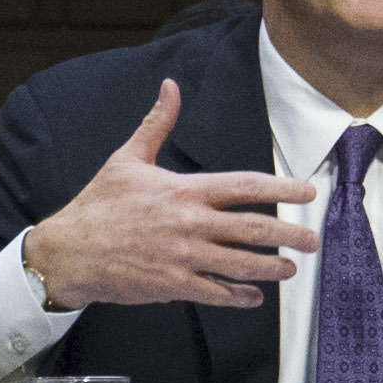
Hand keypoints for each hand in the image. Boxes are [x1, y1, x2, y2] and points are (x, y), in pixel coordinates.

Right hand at [19, 81, 322, 310]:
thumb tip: (170, 86)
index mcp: (185, 191)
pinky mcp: (173, 285)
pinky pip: (216, 293)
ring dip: (271, 267)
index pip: (245, 187)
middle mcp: (190, 224)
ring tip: (291, 269)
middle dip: (289, 235)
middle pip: (253, 229)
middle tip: (312, 241)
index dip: (282, 188)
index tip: (307, 192)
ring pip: (241, 265)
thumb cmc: (99, 205)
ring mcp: (184, 258)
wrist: (70, 251)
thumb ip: (157, 124)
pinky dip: (239, 295)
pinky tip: (254, 296)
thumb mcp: (128, 158)